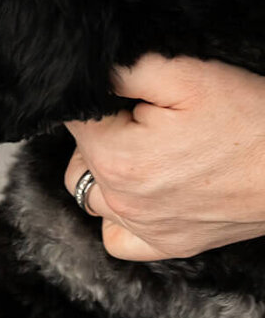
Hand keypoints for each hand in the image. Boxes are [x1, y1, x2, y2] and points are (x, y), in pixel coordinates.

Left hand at [65, 55, 264, 259]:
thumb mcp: (185, 74)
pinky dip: (121, 216)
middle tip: (147, 116)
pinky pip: (118, 239)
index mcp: (114, 157)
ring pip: (92, 196)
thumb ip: (122, 71)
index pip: (72, 118)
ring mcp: (145, 229)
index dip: (99, 98)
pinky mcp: (170, 245)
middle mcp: (121, 201)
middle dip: (102, 131)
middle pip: (78, 156)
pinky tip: (144, 191)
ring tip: (147, 148)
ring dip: (106, 170)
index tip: (131, 94)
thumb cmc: (249, 118)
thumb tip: (85, 73)